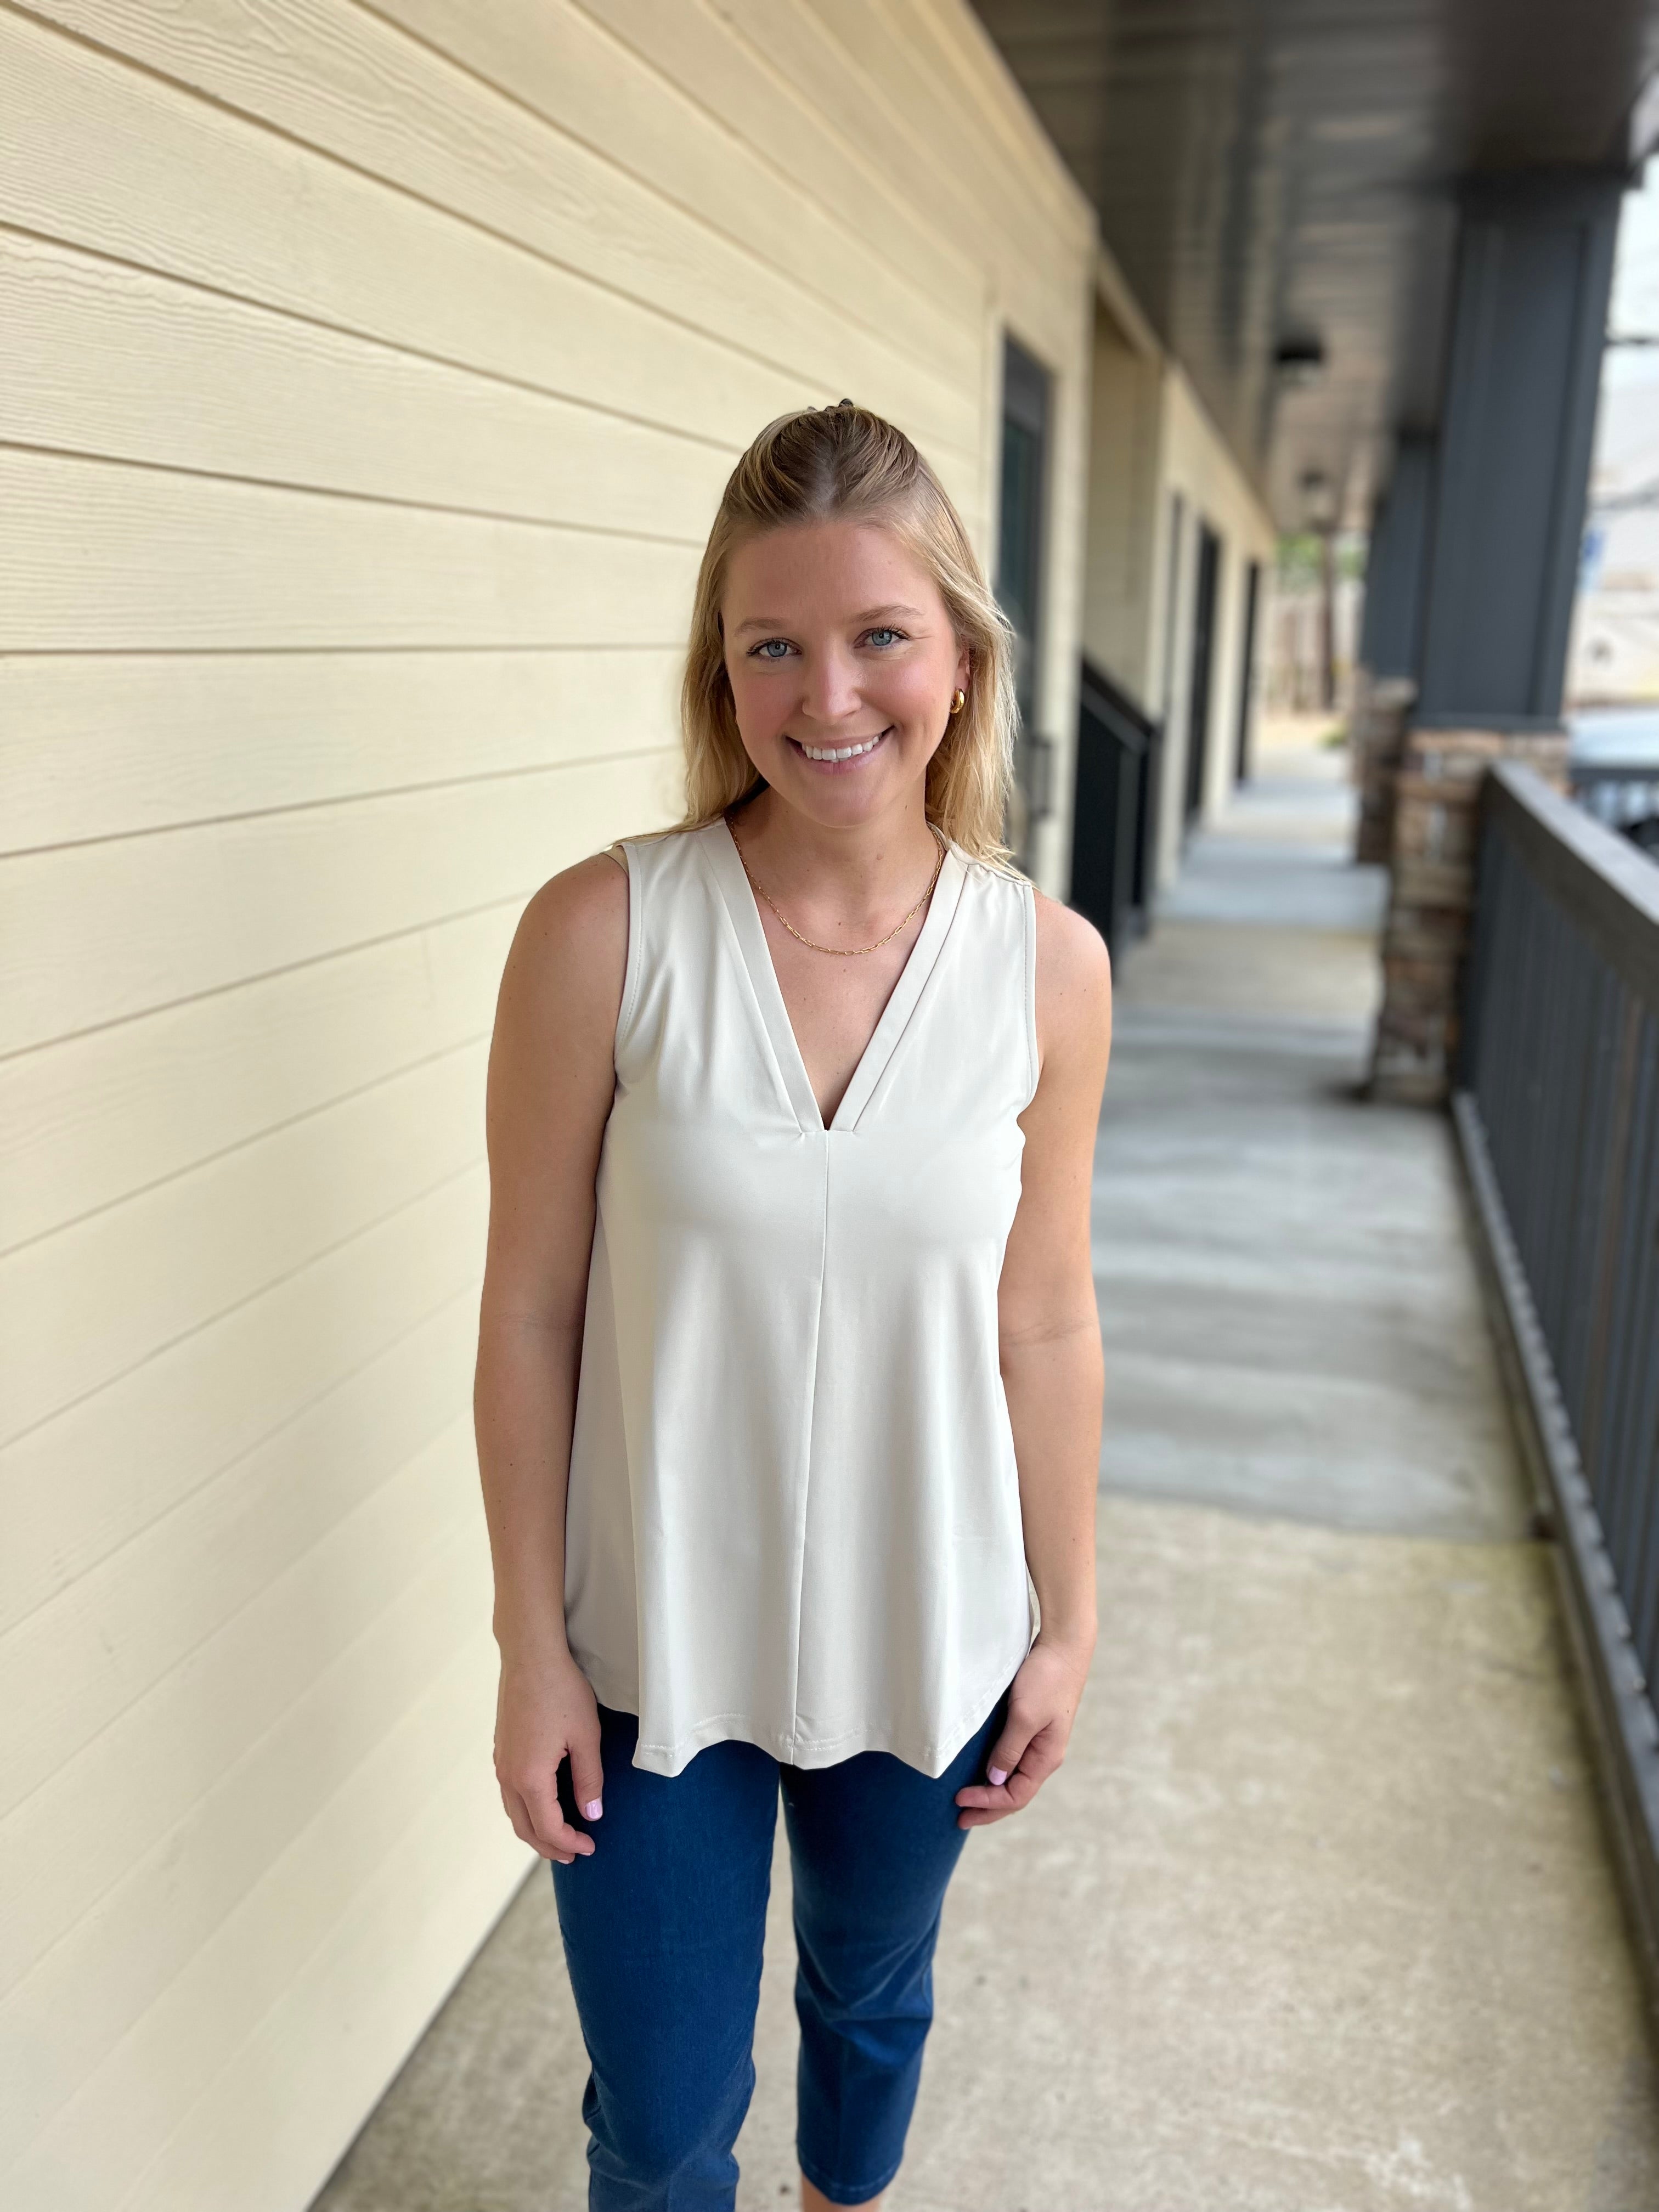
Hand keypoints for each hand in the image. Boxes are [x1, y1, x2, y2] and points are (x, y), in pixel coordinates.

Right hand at [494, 1643, 603, 1864]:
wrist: (531, 1656)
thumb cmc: (562, 1691)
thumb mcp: (586, 1737)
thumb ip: (589, 1780)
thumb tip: (591, 1814)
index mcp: (529, 1777)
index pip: (548, 1827)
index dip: (570, 1843)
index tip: (591, 1847)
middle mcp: (508, 1774)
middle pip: (525, 1828)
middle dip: (550, 1846)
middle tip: (575, 1854)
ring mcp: (501, 1761)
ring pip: (514, 1811)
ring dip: (536, 1829)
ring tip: (559, 1836)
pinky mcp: (501, 1749)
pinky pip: (510, 1792)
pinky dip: (527, 1809)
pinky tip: (544, 1804)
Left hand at [953, 1631, 1092, 1828]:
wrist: (1064, 1646)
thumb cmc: (1046, 1679)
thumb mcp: (1024, 1715)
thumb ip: (1009, 1750)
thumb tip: (994, 1779)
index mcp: (1046, 1758)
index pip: (1016, 1796)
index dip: (987, 1803)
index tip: (959, 1800)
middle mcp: (1044, 1755)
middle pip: (1015, 1794)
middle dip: (988, 1808)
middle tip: (959, 1818)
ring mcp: (1039, 1742)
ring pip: (1014, 1778)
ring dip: (991, 1793)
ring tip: (968, 1802)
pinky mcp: (1032, 1727)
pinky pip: (1012, 1759)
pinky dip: (996, 1771)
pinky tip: (981, 1771)